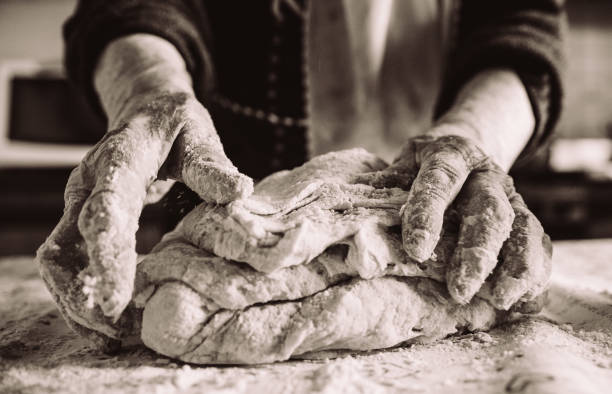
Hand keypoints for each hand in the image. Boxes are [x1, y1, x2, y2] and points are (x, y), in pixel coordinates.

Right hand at [36, 91, 252, 347]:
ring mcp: (80, 203)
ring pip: (59, 260)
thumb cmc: (176, 126)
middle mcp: (88, 184)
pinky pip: (68, 263)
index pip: (106, 207)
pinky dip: (82, 294)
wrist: (147, 112)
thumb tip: (240, 191)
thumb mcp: (198, 135)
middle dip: (89, 291)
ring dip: (79, 300)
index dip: (108, 254)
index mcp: (119, 159)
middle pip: (71, 243)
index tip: (117, 298)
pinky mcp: (80, 220)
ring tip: (115, 334)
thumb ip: (212, 166)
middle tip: (120, 329)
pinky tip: (109, 320)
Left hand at [362, 133, 551, 309]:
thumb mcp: (401, 164)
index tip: (417, 250)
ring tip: (501, 300)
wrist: (460, 150)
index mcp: (449, 155)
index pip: (439, 182)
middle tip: (460, 290)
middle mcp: (485, 174)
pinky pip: (539, 244)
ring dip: (516, 267)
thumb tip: (359, 218)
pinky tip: (526, 302)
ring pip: (523, 228)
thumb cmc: (420, 167)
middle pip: (488, 210)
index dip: (428, 214)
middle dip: (475, 253)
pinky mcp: (524, 216)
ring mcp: (510, 195)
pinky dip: (536, 274)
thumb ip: (386, 186)